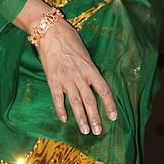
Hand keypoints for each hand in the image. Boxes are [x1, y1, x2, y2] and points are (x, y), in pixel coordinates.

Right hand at [13, 0, 116, 134]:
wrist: (50, 31)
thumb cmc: (68, 37)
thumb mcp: (83, 51)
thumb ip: (88, 66)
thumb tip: (93, 78)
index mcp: (90, 67)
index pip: (104, 89)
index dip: (110, 104)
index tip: (114, 116)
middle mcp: (80, 75)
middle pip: (90, 100)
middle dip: (95, 117)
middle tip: (98, 131)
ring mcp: (66, 78)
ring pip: (76, 102)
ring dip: (81, 118)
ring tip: (85, 131)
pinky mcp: (52, 80)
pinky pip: (58, 98)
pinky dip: (61, 109)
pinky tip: (64, 119)